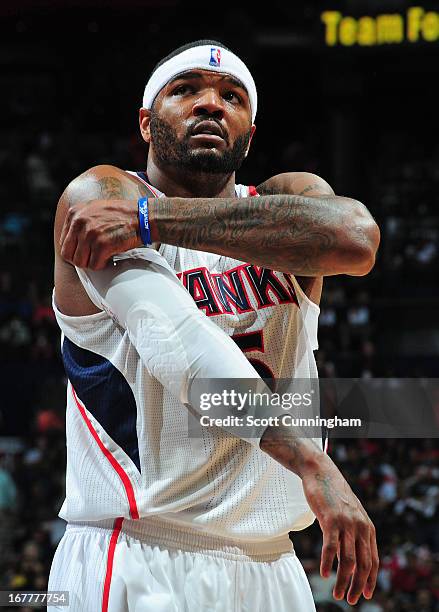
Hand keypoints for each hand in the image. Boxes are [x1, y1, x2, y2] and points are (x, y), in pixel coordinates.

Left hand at [59, 199, 140, 268]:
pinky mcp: (102, 245)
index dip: (75, 251)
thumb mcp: (94, 209)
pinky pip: (95, 265)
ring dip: (92, 263)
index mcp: (74, 213)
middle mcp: (79, 222)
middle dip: (81, 260)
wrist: (142, 216)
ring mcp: (90, 233)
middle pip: (68, 255)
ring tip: (102, 257)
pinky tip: (110, 258)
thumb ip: (80, 222)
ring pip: (80, 262)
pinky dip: (102, 265)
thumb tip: (72, 242)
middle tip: (93, 258)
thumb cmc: (121, 214)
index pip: (64, 243)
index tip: (86, 252)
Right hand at [301, 455, 378, 605]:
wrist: (321, 472)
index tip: (363, 594)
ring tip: (337, 593)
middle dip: (357, 585)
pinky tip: (325, 573)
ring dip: (343, 580)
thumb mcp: (349, 515)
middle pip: (363, 565)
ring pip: (348, 560)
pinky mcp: (331, 520)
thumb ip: (353, 534)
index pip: (373, 561)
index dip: (370, 581)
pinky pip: (331, 547)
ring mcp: (346, 524)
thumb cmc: (333, 495)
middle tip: (349, 599)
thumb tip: (352, 558)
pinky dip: (328, 563)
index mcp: (368, 528)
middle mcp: (361, 527)